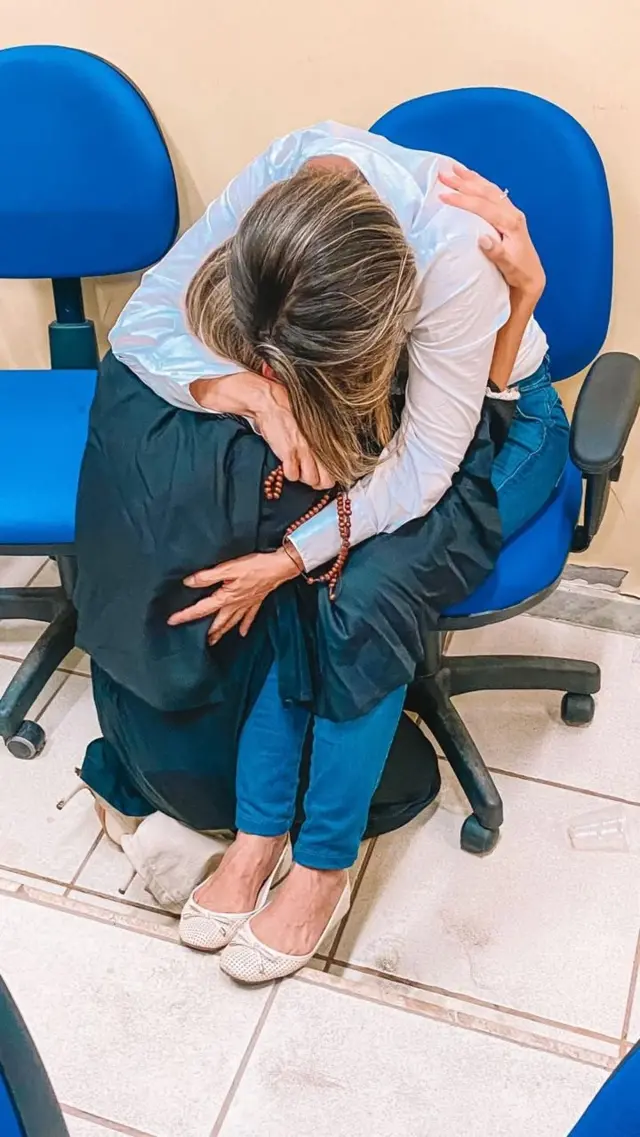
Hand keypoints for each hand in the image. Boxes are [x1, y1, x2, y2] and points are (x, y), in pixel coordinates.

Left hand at [167, 549, 300, 644]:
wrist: (280, 567)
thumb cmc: (255, 566)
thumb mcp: (228, 568)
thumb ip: (207, 576)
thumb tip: (188, 583)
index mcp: (226, 597)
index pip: (201, 608)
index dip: (186, 615)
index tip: (172, 621)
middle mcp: (235, 604)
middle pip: (218, 621)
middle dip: (208, 631)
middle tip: (198, 640)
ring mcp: (247, 604)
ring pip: (232, 622)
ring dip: (222, 631)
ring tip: (214, 640)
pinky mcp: (257, 600)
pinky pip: (249, 616)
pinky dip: (245, 625)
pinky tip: (243, 633)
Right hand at [255, 379, 334, 489]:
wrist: (272, 401)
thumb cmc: (290, 409)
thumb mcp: (313, 422)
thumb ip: (321, 437)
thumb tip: (325, 451)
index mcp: (326, 438)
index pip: (337, 466)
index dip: (329, 474)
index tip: (323, 474)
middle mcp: (318, 445)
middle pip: (327, 479)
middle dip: (319, 482)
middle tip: (311, 477)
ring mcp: (304, 450)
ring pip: (311, 480)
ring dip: (303, 477)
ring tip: (297, 469)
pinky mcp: (289, 453)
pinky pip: (293, 475)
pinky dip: (289, 473)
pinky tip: (286, 465)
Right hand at [439, 164, 545, 300]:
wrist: (531, 278)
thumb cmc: (518, 274)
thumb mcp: (508, 266)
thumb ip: (497, 253)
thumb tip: (482, 239)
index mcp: (511, 223)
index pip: (484, 206)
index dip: (463, 200)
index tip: (444, 196)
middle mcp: (512, 213)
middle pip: (486, 192)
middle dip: (464, 182)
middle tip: (443, 175)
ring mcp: (511, 212)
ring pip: (489, 189)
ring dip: (471, 178)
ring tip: (454, 169)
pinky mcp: (509, 215)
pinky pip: (493, 194)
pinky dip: (479, 184)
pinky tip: (471, 179)